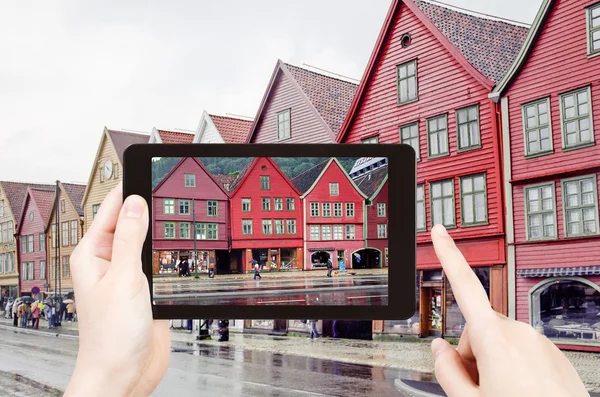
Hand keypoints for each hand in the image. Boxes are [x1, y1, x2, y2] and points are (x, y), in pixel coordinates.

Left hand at [64, 183, 169, 396]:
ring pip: (146, 242)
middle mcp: (109, 262)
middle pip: (130, 223)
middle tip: (170, 186)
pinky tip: (181, 244)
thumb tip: (135, 202)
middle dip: (148, 206)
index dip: (128, 188)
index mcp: (92, 255)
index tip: (146, 168)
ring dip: (160, 231)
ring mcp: (128, 276)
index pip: (111, 210)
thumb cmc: (111, 335)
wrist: (124, 374)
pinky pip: (157, 262)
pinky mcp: (145, 290)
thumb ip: (129, 239)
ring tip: (178, 211)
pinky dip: (168, 252)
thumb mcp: (122, 279)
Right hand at [429, 224, 588, 396]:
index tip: (440, 231)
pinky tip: (521, 391)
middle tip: (478, 387)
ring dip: (493, 361)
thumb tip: (438, 348)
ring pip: (499, 340)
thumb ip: (445, 370)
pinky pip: (522, 349)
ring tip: (502, 393)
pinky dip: (515, 365)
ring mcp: (538, 341)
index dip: (448, 254)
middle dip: (471, 353)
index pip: (463, 285)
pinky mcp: (552, 352)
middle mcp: (518, 331)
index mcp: (493, 338)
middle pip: (476, 329)